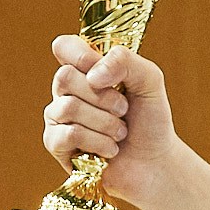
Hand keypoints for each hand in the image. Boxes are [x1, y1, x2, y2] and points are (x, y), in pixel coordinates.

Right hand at [46, 37, 180, 206]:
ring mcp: (58, 117)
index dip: (80, 54)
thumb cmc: (149, 119)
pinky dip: (98, 142)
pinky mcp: (56, 144)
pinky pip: (69, 134)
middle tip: (123, 110)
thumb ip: (125, 61)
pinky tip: (110, 150)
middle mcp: (66, 90)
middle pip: (64, 76)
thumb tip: (92, 76)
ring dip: (105, 123)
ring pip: (68, 107)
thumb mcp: (149, 80)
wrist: (154, 163)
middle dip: (103, 97)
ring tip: (120, 133)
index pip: (64, 46)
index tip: (104, 72)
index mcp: (85, 69)